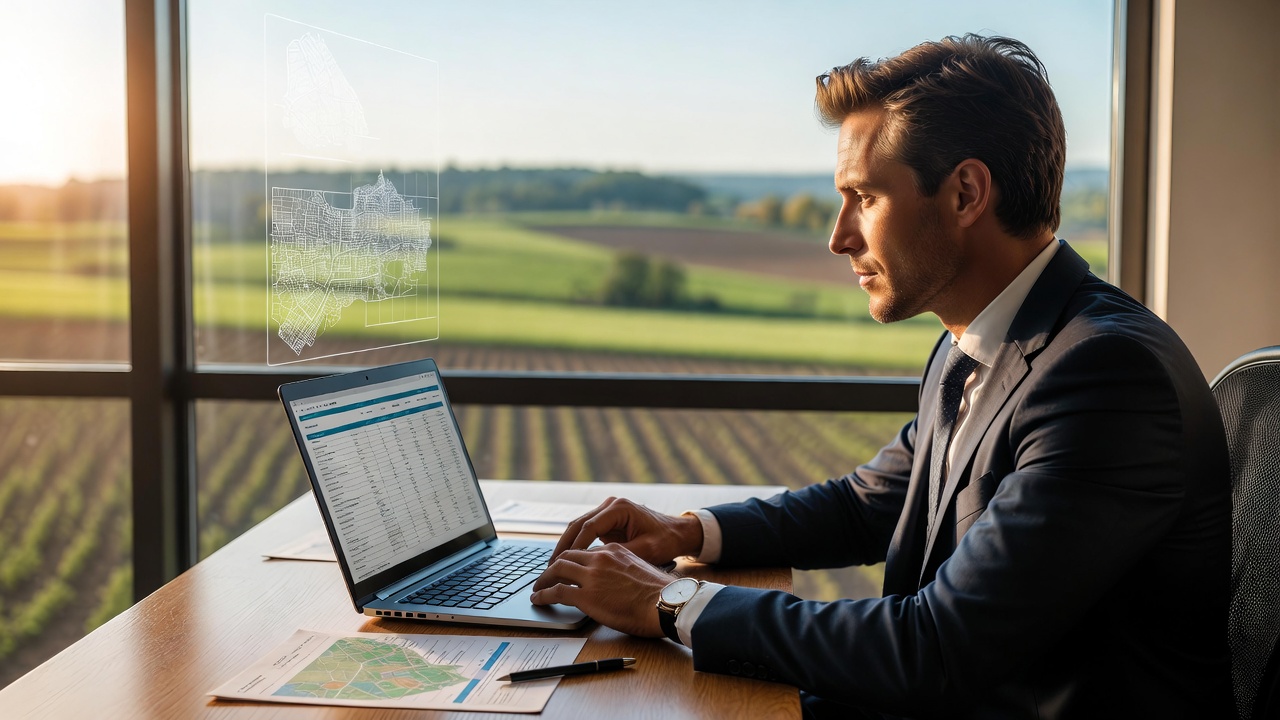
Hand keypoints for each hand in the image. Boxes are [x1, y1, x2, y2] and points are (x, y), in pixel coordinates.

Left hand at [531, 543, 672, 636]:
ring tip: (538, 587)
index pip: (586, 552)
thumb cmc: (660, 594)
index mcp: (614, 551)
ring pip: (557, 570)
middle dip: (554, 566)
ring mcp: (591, 576)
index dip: (574, 562)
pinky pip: (557, 591)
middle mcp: (600, 558)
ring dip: (544, 579)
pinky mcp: (586, 595)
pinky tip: (538, 599)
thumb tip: (617, 581)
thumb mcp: (641, 570)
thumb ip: (624, 570)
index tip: (568, 569)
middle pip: (567, 556)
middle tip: (547, 576)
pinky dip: (543, 594)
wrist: (666, 604)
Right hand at [550, 497, 703, 565]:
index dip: (574, 547)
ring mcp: (607, 511)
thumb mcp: (644, 550)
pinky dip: (576, 546)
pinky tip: (566, 562)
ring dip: (566, 546)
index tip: (562, 564)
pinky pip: (585, 532)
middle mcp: (610, 505)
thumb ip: (618, 555)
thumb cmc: (666, 541)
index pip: (589, 527)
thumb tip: (593, 566)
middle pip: (578, 524)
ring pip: (578, 527)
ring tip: (554, 567)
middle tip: (550, 567)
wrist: (678, 532)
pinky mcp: (607, 521)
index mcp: (619, 508)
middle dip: (563, 546)